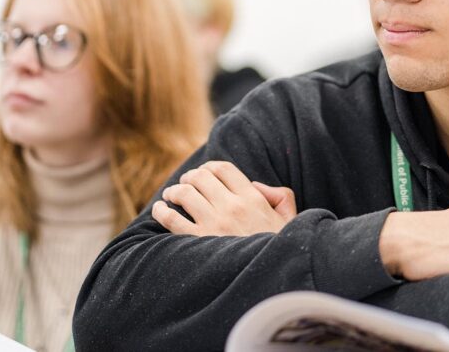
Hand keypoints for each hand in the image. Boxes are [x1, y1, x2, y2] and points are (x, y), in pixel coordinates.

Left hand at [151, 161, 296, 236]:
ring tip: (171, 195)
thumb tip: (256, 185)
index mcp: (252, 199)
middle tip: (185, 183)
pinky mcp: (199, 242)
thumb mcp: (290, 219)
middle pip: (200, 177)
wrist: (273, 282)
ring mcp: (214, 224)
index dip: (209, 167)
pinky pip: (171, 219)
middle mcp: (232, 207)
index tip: (203, 173)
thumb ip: (280, 196)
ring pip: (184, 194)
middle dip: (189, 177)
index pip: (223, 169)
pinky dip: (161, 211)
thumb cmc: (280, 250)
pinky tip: (159, 209)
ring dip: (174, 191)